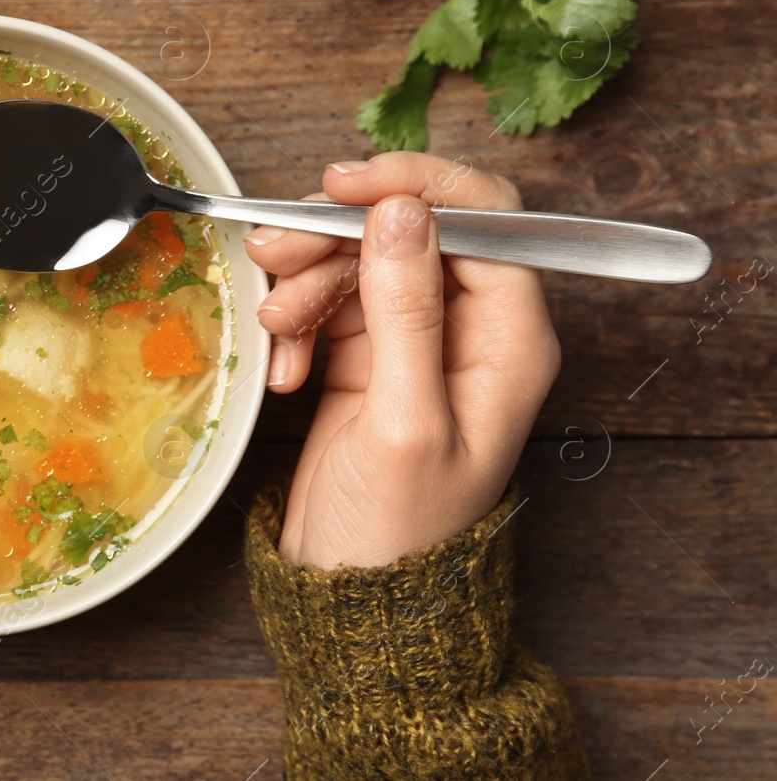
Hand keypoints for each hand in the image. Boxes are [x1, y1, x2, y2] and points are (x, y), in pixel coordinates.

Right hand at [244, 152, 560, 568]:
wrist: (354, 596)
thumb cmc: (398, 529)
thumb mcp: (404, 421)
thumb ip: (405, 311)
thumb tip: (400, 212)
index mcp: (511, 339)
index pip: (483, 218)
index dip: (412, 188)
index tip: (340, 187)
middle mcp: (471, 328)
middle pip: (409, 230)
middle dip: (337, 235)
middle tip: (273, 251)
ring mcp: (418, 339)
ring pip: (360, 260)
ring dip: (306, 280)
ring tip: (274, 328)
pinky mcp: (371, 356)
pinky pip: (329, 302)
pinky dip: (298, 324)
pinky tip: (285, 370)